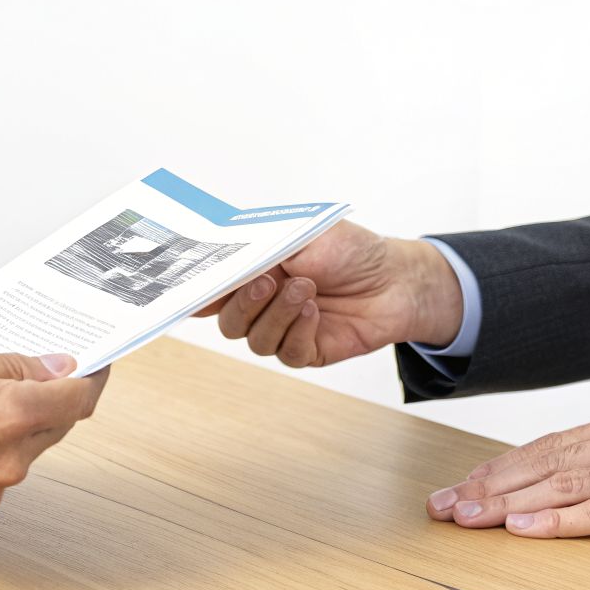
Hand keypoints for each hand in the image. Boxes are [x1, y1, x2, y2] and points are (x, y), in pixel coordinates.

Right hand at [0, 338, 109, 519]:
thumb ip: (10, 364)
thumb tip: (52, 369)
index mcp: (14, 413)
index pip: (80, 398)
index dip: (92, 378)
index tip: (93, 366)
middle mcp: (12, 458)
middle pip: (55, 426)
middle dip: (48, 400)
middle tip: (28, 374)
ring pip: (25, 451)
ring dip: (13, 427)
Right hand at [196, 220, 464, 367]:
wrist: (396, 277)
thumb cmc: (350, 251)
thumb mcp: (300, 236)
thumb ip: (260, 251)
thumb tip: (224, 265)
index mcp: (253, 274)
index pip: (212, 290)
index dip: (197, 294)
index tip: (192, 290)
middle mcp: (263, 305)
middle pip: (227, 322)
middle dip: (244, 303)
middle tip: (269, 281)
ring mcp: (284, 330)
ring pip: (255, 340)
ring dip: (278, 313)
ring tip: (306, 288)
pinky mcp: (306, 351)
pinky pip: (287, 353)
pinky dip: (299, 331)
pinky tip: (316, 312)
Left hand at [426, 410, 589, 543]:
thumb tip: (561, 478)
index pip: (541, 448)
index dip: (495, 469)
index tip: (457, 488)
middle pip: (538, 464)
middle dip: (484, 486)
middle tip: (440, 507)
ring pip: (558, 486)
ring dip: (505, 504)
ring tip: (464, 518)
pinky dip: (556, 522)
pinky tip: (522, 530)